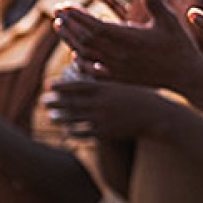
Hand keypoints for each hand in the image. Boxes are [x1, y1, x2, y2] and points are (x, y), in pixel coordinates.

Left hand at [43, 76, 160, 139]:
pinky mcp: (106, 132)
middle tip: (44, 100)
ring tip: (51, 116)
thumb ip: (107, 78)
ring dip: (60, 117)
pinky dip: (73, 131)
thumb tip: (91, 69)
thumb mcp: (126, 81)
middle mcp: (101, 102)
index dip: (61, 85)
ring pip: (74, 118)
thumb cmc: (144, 95)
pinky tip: (68, 131)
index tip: (48, 84)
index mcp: (106, 87)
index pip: (77, 85)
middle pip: (71, 101)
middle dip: (55, 101)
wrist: (158, 116)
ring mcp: (102, 118)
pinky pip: (84, 132)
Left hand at [54, 0, 202, 97]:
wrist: (186, 76)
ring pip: (85, 55)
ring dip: (70, 40)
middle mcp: (118, 55)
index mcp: (128, 38)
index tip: (63, 5)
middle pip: (84, 39)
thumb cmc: (179, 44)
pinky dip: (81, 62)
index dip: (76, 15)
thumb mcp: (168, 19)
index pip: (93, 25)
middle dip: (68, 24)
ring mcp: (117, 69)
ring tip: (59, 26)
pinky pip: (93, 71)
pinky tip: (75, 55)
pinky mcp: (120, 78)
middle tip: (57, 12)